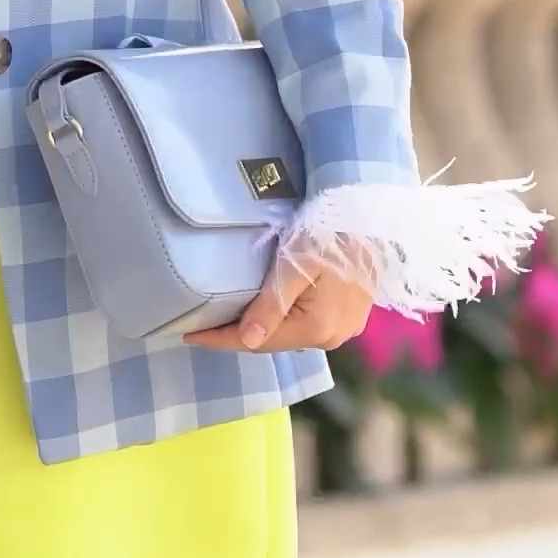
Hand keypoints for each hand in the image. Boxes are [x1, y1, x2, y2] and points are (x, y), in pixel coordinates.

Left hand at [187, 252, 373, 354]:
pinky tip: (264, 313)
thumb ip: (270, 306)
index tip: (188, 335)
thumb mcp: (294, 265)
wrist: (368, 216)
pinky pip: (306, 326)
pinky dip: (282, 322)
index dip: (220, 339)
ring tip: (227, 321)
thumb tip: (247, 341)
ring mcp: (344, 329)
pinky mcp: (349, 316)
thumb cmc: (328, 234)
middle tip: (203, 327)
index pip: (257, 341)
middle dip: (238, 336)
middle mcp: (332, 337)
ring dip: (260, 329)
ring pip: (290, 335)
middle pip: (274, 342)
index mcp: (317, 329)